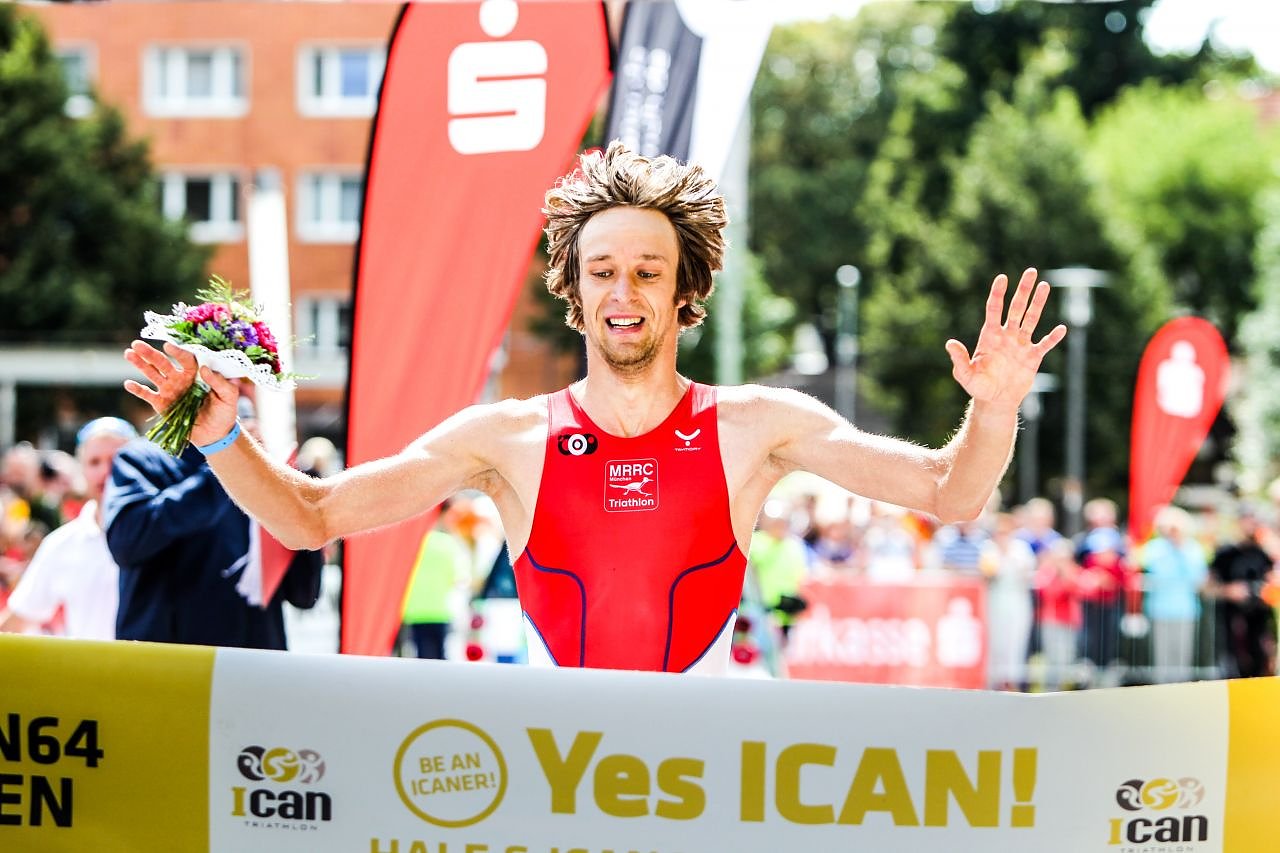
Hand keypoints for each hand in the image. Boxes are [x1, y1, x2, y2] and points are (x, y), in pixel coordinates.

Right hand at [123, 341, 239, 445]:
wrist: (216, 434)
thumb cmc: (224, 411)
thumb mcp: (229, 396)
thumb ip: (220, 382)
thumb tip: (205, 369)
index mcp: (196, 373)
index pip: (185, 358)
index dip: (177, 351)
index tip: (168, 346)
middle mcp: (180, 379)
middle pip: (163, 362)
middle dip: (150, 353)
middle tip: (136, 344)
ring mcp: (169, 390)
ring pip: (152, 374)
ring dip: (140, 364)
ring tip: (128, 353)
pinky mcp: (161, 404)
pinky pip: (148, 395)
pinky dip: (138, 390)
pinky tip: (128, 383)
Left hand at [945, 268, 1066, 411]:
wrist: (995, 400)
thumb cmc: (978, 386)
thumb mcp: (965, 375)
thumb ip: (959, 359)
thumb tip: (949, 343)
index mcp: (990, 336)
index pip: (994, 309)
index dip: (998, 293)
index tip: (1002, 277)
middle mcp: (1007, 335)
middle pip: (1016, 308)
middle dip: (1023, 290)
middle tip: (1031, 271)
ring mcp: (1021, 344)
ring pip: (1032, 319)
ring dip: (1038, 303)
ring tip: (1045, 286)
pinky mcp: (1033, 357)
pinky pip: (1045, 344)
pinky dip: (1053, 337)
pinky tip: (1062, 329)